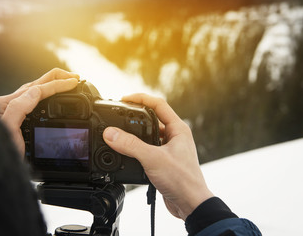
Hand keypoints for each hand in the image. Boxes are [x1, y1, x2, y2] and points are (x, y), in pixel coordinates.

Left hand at [0, 68, 78, 156]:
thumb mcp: (7, 130)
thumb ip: (19, 108)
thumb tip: (36, 92)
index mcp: (5, 105)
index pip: (37, 89)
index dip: (58, 84)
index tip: (74, 82)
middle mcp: (7, 106)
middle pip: (37, 85)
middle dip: (57, 79)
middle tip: (74, 78)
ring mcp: (10, 112)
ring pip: (34, 92)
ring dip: (51, 85)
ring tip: (65, 84)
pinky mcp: (14, 121)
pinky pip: (32, 102)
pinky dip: (44, 96)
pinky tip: (49, 99)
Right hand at [103, 94, 213, 219]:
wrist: (190, 204)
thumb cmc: (183, 180)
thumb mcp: (153, 159)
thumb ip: (131, 145)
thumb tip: (111, 133)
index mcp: (178, 129)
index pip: (158, 105)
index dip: (141, 99)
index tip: (124, 99)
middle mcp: (175, 137)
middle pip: (152, 119)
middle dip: (135, 116)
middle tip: (119, 115)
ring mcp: (169, 149)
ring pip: (148, 136)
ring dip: (135, 135)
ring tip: (119, 134)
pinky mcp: (164, 161)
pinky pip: (147, 149)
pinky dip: (136, 149)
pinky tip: (127, 153)